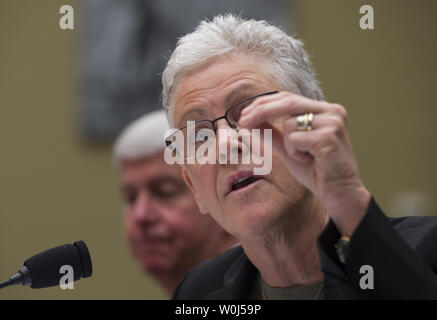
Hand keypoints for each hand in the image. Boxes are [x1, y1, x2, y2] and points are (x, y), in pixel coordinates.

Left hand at [239, 91, 370, 235]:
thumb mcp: (288, 149)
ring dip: (287, 144)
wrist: (339, 194)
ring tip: (304, 157)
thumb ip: (272, 134)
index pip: (288, 97)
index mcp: (323, 110)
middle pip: (287, 101)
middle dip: (260, 110)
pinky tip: (310, 160)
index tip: (244, 115)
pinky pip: (294, 139)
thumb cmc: (316, 171)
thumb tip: (249, 122)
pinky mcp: (329, 136)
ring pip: (289, 123)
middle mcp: (331, 110)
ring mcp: (332, 121)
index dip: (264, 103)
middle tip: (242, 121)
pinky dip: (294, 152)